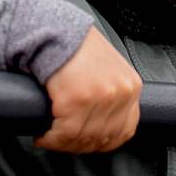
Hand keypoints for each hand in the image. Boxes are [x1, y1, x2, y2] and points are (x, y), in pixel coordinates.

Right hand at [34, 27, 142, 152]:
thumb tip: (103, 123)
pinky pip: (64, 133)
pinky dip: (50, 139)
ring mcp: (100, 97)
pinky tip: (43, 136)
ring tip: (50, 138)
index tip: (85, 142)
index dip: (102, 142)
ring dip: (62, 144)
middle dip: (78, 144)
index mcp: (131, 86)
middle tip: (61, 141)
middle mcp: (120, 93)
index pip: (124, 131)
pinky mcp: (76, 100)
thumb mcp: (109, 69)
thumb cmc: (78, 48)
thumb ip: (113, 92)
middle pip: (101, 138)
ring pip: (81, 138)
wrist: (56, 31)